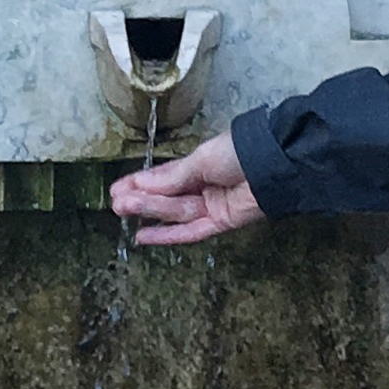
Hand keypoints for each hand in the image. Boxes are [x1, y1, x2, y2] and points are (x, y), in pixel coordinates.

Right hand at [111, 131, 262, 245]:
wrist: (273, 164)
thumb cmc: (239, 152)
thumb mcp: (202, 159)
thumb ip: (175, 177)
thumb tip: (142, 185)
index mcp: (198, 166)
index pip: (164, 178)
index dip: (140, 184)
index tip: (116, 190)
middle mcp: (202, 188)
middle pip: (167, 198)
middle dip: (141, 199)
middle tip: (115, 203)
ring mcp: (211, 207)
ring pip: (176, 212)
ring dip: (149, 211)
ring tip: (123, 209)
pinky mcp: (221, 223)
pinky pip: (190, 232)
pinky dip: (167, 235)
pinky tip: (144, 236)